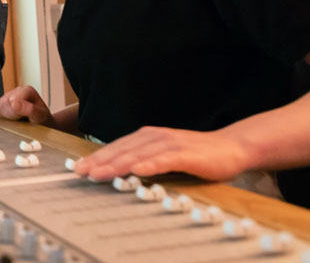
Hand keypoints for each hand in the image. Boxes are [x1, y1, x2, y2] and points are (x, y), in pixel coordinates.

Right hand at [0, 85, 52, 125]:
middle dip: (11, 114)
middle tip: (22, 118)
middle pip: (5, 102)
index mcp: (28, 90)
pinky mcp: (4, 101)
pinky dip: (4, 115)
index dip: (15, 112)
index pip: (11, 100)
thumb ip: (29, 109)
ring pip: (0, 105)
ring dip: (8, 115)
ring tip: (19, 118)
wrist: (43, 124)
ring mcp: (10, 95)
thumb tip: (13, 103)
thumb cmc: (42, 119)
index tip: (24, 118)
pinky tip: (14, 117)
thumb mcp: (40, 116)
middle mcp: (18, 90)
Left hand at [72, 126, 254, 181]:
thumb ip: (144, 160)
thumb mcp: (164, 155)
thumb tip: (120, 170)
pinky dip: (149, 164)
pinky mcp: (185, 154)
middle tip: (80, 171)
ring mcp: (169, 144)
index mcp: (147, 137)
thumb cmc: (196, 155)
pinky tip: (136, 170)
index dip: (97, 157)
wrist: (231, 147)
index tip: (78, 167)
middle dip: (99, 161)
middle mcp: (154, 137)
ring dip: (117, 164)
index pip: (117, 147)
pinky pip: (164, 160)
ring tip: (99, 173)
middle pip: (122, 149)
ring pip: (138, 154)